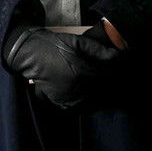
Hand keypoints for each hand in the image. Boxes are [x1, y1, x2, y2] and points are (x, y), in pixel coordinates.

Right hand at [2, 25, 118, 108]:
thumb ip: (98, 50)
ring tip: (104, 96)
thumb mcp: (78, 42)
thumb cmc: (56, 45)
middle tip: (114, 87)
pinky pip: (75, 108)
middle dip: (108, 90)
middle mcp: (76, 86)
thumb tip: (116, 56)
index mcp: (83, 71)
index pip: (106, 79)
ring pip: (90, 103)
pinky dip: (84, 107)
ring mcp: (67, 95)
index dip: (114, 78)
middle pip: (100, 93)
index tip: (118, 75)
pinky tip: (89, 101)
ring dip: (98, 100)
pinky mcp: (58, 99)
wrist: (32, 53)